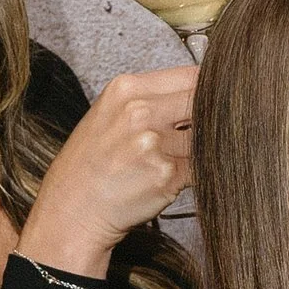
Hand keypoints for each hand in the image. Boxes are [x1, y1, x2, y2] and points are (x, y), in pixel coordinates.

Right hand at [16, 66, 197, 278]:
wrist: (72, 212)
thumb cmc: (90, 167)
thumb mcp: (109, 116)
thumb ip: (150, 101)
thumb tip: (200, 95)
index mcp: (126, 89)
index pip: (191, 76)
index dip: (210, 90)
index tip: (216, 102)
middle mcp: (140, 111)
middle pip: (203, 103)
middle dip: (212, 119)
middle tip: (212, 133)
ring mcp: (154, 143)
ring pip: (206, 136)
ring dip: (206, 148)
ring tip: (182, 159)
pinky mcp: (167, 175)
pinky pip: (202, 167)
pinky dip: (202, 172)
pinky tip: (180, 178)